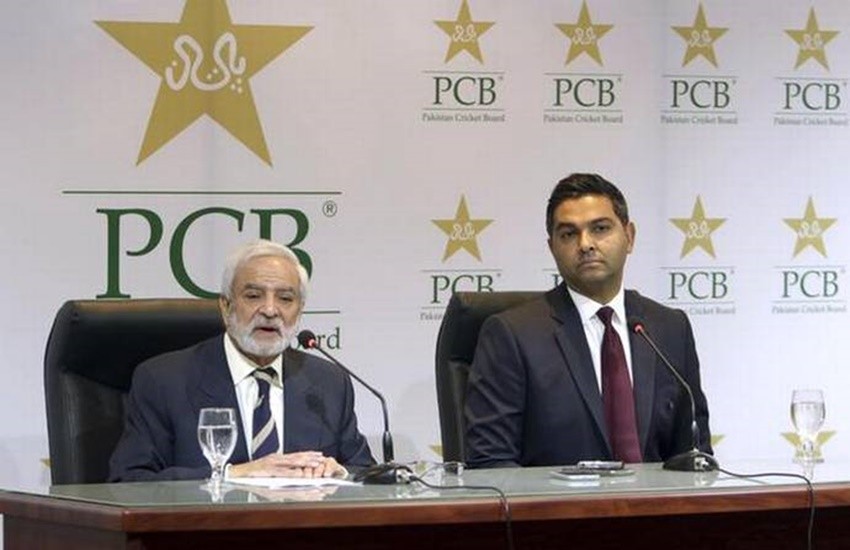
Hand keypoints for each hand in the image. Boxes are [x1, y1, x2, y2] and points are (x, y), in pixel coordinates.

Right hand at [229, 451, 345, 478]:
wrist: (236, 473)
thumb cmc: (252, 473)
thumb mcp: (269, 469)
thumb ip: (281, 470)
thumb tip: (294, 473)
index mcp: (278, 458)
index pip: (296, 455)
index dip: (308, 454)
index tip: (319, 455)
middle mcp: (276, 459)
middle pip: (297, 457)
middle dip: (310, 458)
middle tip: (322, 459)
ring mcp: (272, 463)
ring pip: (291, 462)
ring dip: (305, 463)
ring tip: (315, 463)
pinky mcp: (266, 469)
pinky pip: (281, 472)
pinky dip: (291, 473)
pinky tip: (298, 474)